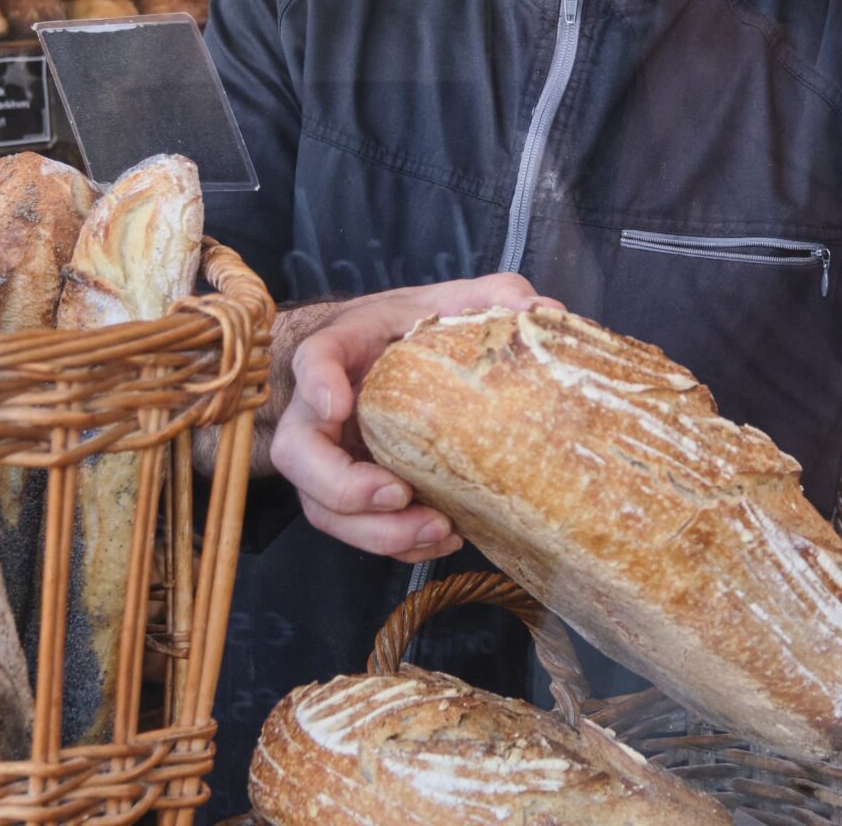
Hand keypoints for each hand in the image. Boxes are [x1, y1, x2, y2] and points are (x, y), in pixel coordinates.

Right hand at [268, 274, 556, 562]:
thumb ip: (489, 297)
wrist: (383, 358)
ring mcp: (328, 458)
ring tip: (438, 528)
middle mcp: (318, 411)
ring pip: (324, 507)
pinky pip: (357, 530)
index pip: (312, 359)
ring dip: (376, 531)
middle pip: (298, 454)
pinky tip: (444, 537)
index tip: (339, 403)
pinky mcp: (351, 494)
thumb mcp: (445, 302)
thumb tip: (543, 309)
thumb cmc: (407, 330)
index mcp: (339, 351)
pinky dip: (398, 545)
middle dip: (343, 486)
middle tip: (398, 493)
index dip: (317, 384)